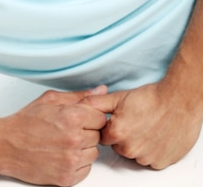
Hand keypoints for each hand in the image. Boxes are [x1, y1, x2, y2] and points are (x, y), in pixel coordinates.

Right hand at [0, 87, 107, 186]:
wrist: (6, 145)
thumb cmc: (26, 122)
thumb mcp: (50, 100)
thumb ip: (78, 96)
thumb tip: (100, 90)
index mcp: (72, 117)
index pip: (101, 117)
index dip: (90, 116)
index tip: (79, 118)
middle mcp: (74, 140)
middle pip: (97, 135)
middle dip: (86, 131)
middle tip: (67, 129)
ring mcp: (71, 161)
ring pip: (93, 153)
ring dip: (82, 148)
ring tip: (63, 142)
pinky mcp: (67, 178)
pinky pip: (86, 169)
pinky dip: (77, 163)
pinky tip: (62, 154)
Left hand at [82, 81, 202, 168]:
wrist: (179, 101)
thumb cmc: (151, 98)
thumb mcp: (119, 97)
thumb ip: (96, 103)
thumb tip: (80, 105)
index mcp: (117, 133)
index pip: (103, 136)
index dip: (110, 126)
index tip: (120, 118)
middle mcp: (130, 149)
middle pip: (118, 146)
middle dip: (122, 135)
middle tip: (135, 120)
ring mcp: (146, 158)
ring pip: (134, 153)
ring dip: (137, 143)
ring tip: (146, 126)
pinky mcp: (160, 162)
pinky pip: (149, 159)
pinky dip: (151, 150)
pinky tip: (155, 135)